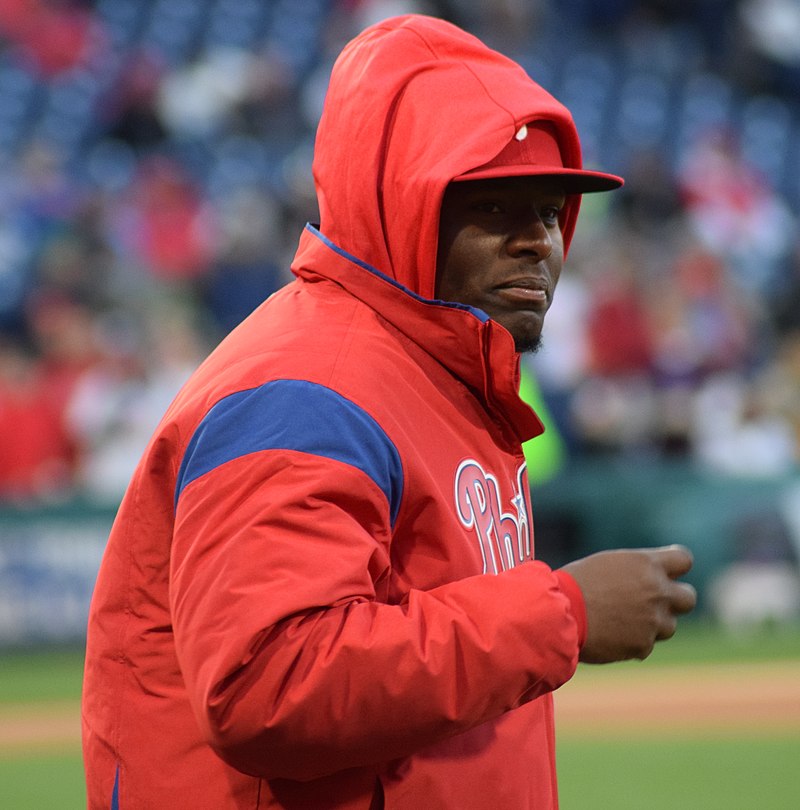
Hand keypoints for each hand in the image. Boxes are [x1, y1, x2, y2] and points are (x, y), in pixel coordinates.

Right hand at [561, 545, 696, 663]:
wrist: (559, 614)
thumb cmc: (575, 584)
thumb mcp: (608, 565)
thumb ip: (636, 573)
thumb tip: (649, 579)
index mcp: (646, 564)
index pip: (684, 560)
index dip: (676, 567)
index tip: (666, 572)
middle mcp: (657, 591)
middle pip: (688, 598)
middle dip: (674, 601)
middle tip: (654, 603)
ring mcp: (653, 621)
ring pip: (669, 626)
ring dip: (652, 624)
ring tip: (622, 620)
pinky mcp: (643, 645)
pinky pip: (646, 644)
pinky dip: (633, 642)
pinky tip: (610, 635)